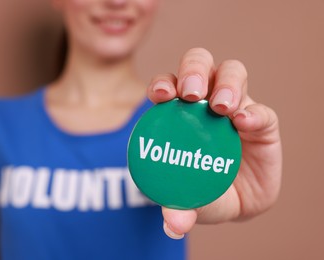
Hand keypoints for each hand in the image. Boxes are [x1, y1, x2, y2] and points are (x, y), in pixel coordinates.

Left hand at [146, 48, 281, 238]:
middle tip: (190, 94)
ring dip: (225, 84)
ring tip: (221, 108)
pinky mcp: (262, 122)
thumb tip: (173, 224)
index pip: (167, 86)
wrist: (239, 202)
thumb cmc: (205, 191)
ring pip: (232, 73)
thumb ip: (177, 210)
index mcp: (178, 112)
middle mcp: (205, 101)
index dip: (162, 84)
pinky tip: (245, 124)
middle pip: (199, 65)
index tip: (160, 96)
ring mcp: (235, 107)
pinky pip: (262, 110)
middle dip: (193, 71)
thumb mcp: (189, 201)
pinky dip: (254, 113)